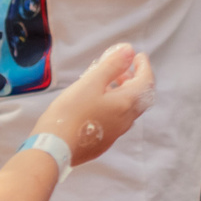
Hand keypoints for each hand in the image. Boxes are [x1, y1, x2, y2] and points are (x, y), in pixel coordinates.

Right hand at [34, 42, 156, 165]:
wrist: (54, 149)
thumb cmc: (71, 113)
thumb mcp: (90, 83)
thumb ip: (112, 66)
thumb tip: (130, 51)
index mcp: (126, 104)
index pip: (146, 82)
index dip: (144, 67)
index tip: (138, 56)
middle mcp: (125, 120)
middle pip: (139, 97)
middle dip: (134, 79)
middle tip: (123, 68)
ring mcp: (115, 133)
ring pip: (128, 109)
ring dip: (124, 93)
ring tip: (108, 83)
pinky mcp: (103, 142)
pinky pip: (116, 120)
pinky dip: (114, 106)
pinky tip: (98, 103)